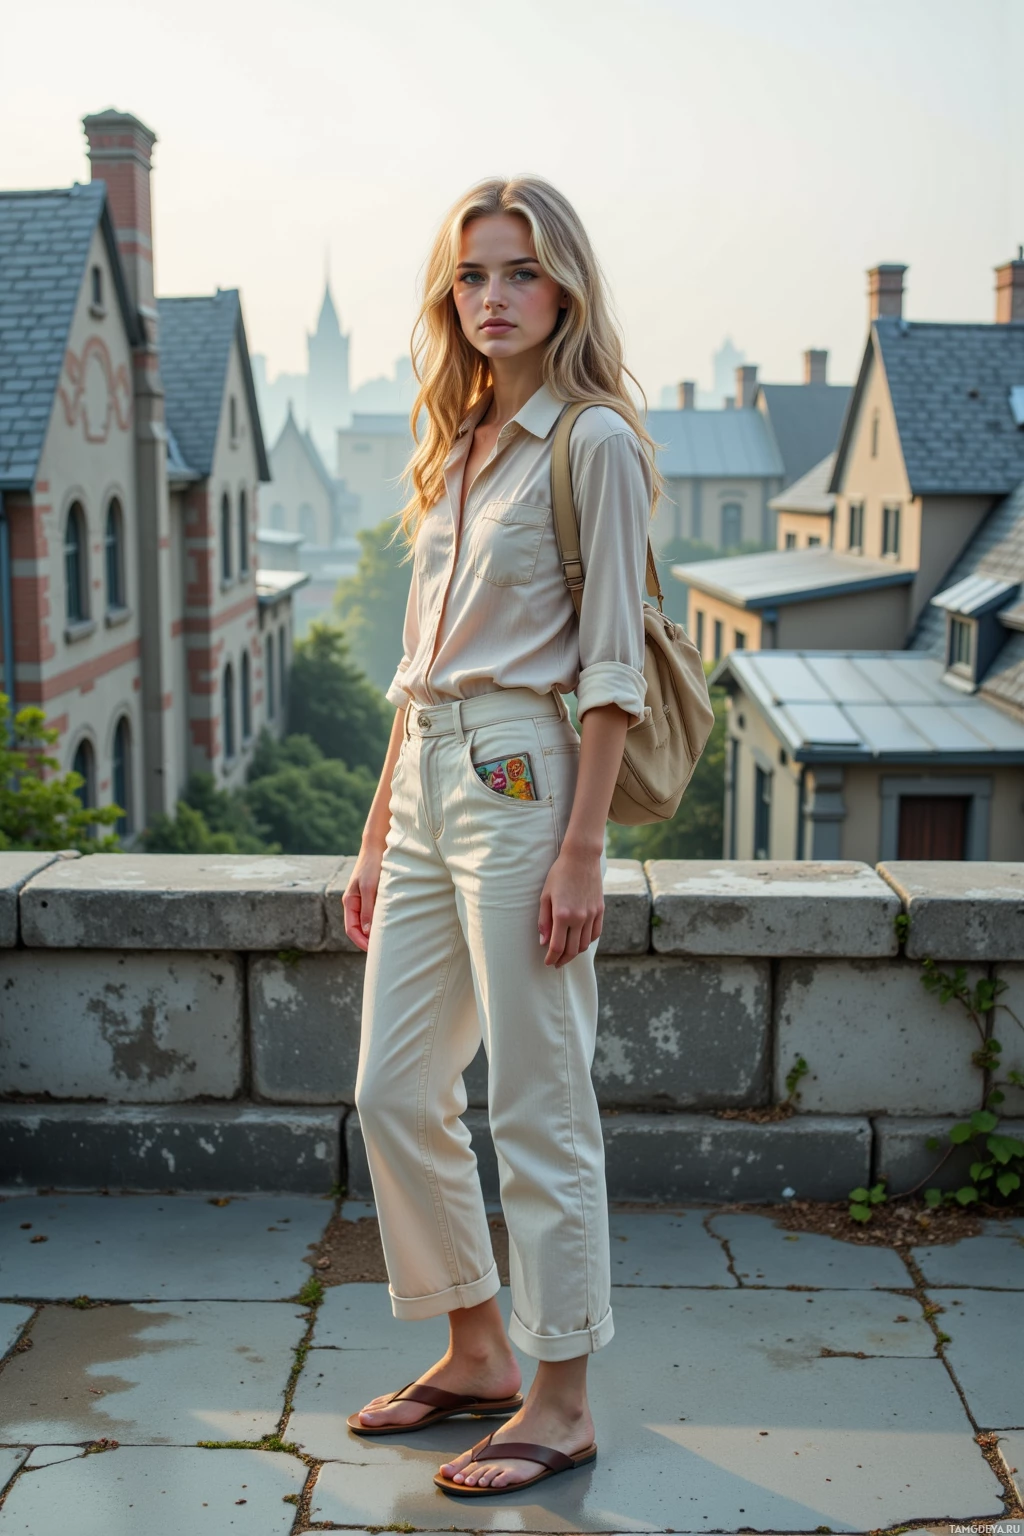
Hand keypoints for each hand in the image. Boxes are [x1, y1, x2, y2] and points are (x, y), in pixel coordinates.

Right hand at [342, 845, 384, 951]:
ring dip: (375, 932)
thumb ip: (367, 909)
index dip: (360, 942)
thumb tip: (366, 931)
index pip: (351, 929)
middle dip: (368, 940)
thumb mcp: (369, 887)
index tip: (373, 951)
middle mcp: (355, 903)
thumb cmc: (372, 865)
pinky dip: (380, 921)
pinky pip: (374, 913)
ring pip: (367, 922)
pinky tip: (391, 925)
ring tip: (388, 940)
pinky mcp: (373, 895)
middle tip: (383, 950)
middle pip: (358, 929)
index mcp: (350, 902)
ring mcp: (364, 899)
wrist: (377, 846)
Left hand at [538, 843, 603, 967]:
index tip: (548, 962)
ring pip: (585, 944)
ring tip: (567, 954)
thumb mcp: (545, 896)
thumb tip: (544, 942)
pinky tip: (580, 942)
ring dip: (575, 953)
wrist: (581, 858)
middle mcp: (579, 918)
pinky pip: (595, 933)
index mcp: (562, 914)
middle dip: (563, 960)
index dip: (551, 958)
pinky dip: (588, 941)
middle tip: (556, 963)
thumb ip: (543, 921)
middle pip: (572, 950)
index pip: (557, 946)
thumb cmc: (559, 874)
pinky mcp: (600, 910)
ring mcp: (592, 915)